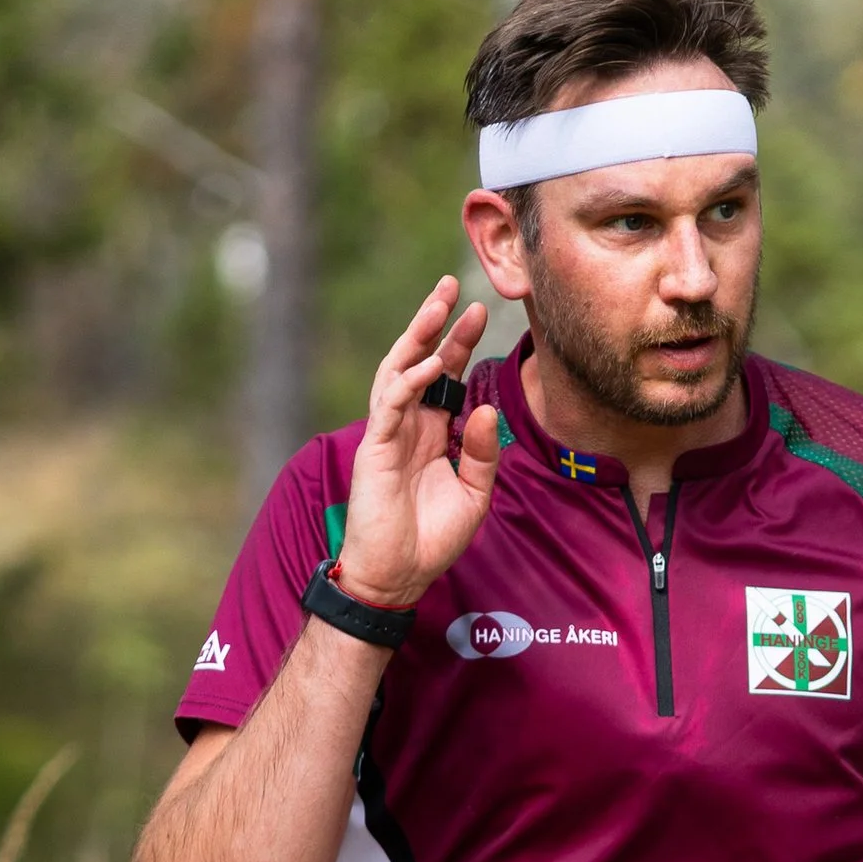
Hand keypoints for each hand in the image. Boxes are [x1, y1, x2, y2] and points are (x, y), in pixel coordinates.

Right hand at [336, 279, 501, 608]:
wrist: (398, 576)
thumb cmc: (431, 539)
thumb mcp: (474, 494)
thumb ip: (481, 452)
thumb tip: (487, 410)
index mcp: (429, 433)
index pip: (445, 378)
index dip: (459, 344)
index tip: (481, 313)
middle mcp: (407, 426)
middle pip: (419, 362)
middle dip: (435, 324)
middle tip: (452, 286)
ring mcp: (387, 434)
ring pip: (398, 371)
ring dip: (416, 337)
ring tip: (436, 305)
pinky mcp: (375, 449)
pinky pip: (391, 405)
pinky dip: (409, 382)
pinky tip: (429, 364)